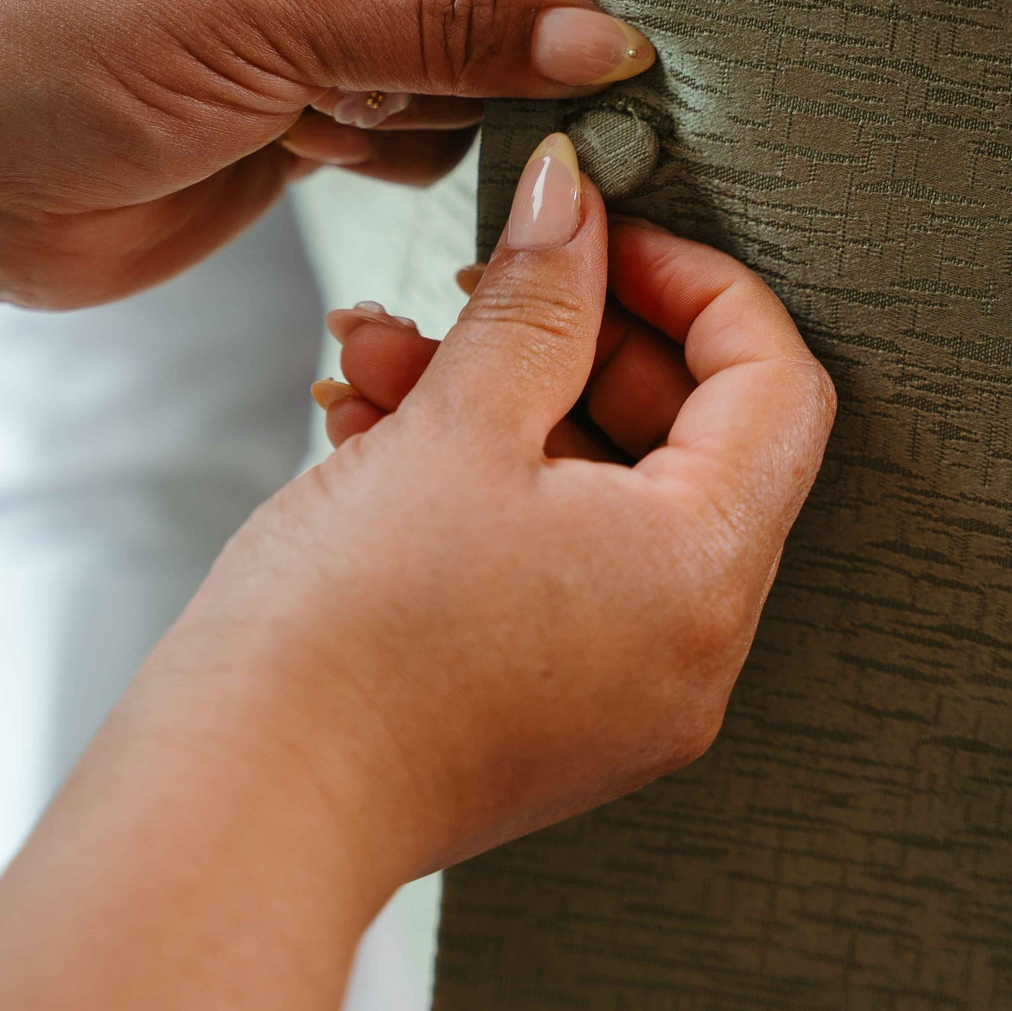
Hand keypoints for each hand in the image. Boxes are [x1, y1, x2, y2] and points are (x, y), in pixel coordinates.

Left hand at [0, 0, 657, 310]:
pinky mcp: (318, 107)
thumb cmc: (59, 23)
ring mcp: (327, 10)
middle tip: (634, 64)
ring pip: (482, 47)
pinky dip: (423, 146)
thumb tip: (610, 38)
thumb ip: (449, 16)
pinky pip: (434, 123)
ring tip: (432, 113)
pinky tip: (350, 147)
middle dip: (549, 6)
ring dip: (478, 91)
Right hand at [0, 132, 834, 1010]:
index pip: (773, 381)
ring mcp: (625, 688)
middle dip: (568, 337)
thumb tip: (574, 197)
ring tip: (379, 355)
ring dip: (500, 399)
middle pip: (688, 435)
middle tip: (477, 284)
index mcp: (703, 572)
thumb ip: (534, 297)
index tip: (597, 233)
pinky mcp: (552, 710)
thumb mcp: (453, 427)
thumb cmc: (341, 644)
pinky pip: (556, 559)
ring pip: (600, 491)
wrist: (237, 813)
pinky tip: (373, 429)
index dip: (689, 279)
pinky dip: (483, 484)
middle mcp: (691, 645)